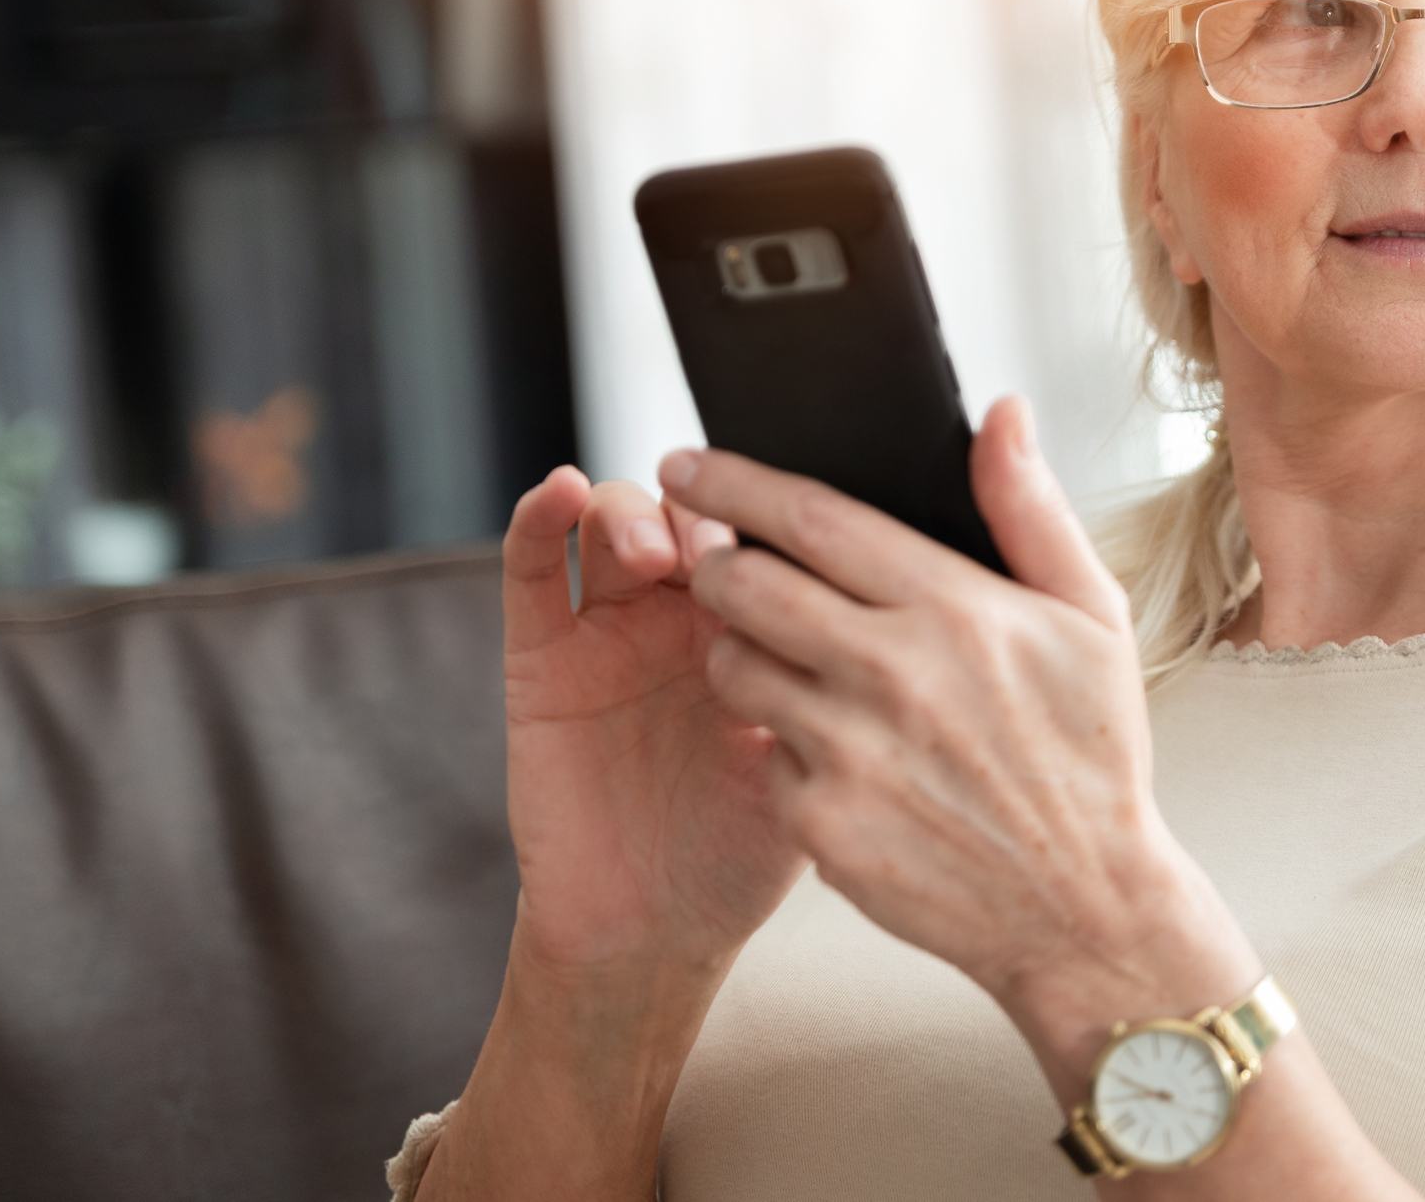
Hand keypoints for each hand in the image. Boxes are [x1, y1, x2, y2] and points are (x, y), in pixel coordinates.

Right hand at [497, 467, 813, 990]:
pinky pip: (533, 572)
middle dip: (710, 513)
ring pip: (617, 520)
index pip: (767, 537)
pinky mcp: (542, 655)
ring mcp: (613, 627)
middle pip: (694, 513)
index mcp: (765, 627)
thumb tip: (892, 612)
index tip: (796, 537)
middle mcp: (688, 614)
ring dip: (636, 512)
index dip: (777, 523)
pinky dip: (540, 518)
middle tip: (726, 548)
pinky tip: (563, 493)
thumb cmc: (746, 853)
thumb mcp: (813, 761)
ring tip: (659, 555)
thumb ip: (834, 685)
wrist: (658, 932)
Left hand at [659, 394, 1190, 1008]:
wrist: (1084, 906)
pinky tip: (831, 745)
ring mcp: (852, 752)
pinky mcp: (823, 822)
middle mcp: (894, 673)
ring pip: (734, 666)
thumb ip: (1032, 509)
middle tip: (714, 557)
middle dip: (712, 558)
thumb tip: (1003, 414)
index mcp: (955, 608)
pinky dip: (781, 740)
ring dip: (736, 648)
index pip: (812, 518)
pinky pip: (761, 751)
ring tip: (780, 654)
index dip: (733, 481)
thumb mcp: (1092, 617)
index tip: (689, 463)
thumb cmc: (1091, 756)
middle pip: (744, 583)